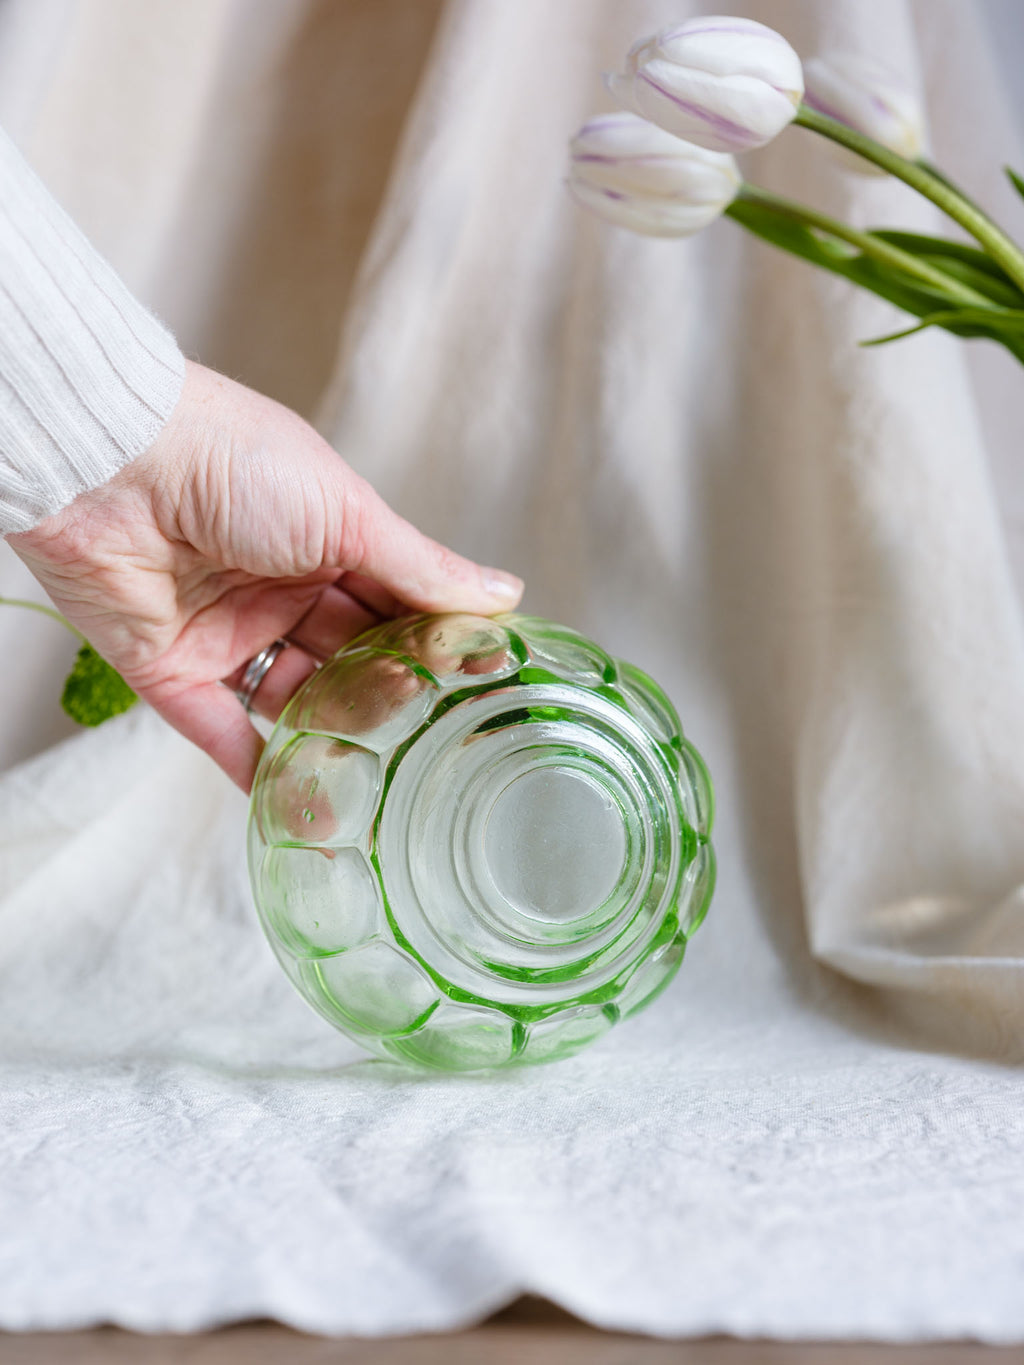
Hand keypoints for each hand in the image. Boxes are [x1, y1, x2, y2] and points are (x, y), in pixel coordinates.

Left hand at [7, 362, 523, 789]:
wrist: (113, 460)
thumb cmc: (235, 461)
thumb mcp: (348, 514)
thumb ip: (422, 570)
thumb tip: (505, 595)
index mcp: (325, 540)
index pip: (394, 606)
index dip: (434, 645)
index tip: (480, 686)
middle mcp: (278, 588)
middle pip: (348, 659)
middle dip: (387, 696)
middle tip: (433, 739)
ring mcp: (226, 632)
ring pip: (293, 701)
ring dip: (332, 739)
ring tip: (380, 786)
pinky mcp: (169, 670)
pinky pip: (220, 732)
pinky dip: (259, 771)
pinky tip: (305, 810)